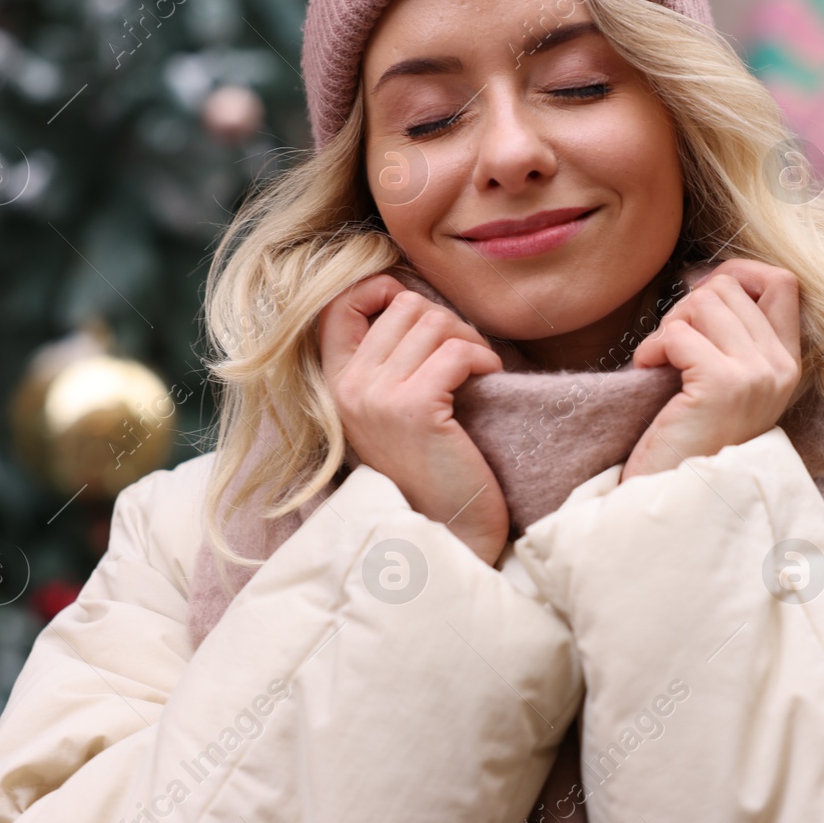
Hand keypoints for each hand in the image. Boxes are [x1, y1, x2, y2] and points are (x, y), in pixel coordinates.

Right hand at [320, 274, 510, 565]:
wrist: (448, 530)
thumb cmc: (432, 466)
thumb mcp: (392, 410)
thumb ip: (389, 360)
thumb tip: (410, 296)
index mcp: (334, 384)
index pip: (337, 303)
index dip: (383, 291)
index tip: (423, 318)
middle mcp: (347, 387)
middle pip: (403, 304)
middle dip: (446, 320)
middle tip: (465, 356)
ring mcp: (377, 398)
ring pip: (433, 320)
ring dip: (469, 339)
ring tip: (477, 371)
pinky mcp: (416, 409)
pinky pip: (457, 350)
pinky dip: (483, 357)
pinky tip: (489, 379)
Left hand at [621, 259, 801, 481]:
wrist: (679, 501)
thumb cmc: (690, 440)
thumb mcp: (726, 383)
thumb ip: (732, 336)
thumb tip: (707, 281)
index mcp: (788, 364)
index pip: (783, 282)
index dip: (736, 274)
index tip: (699, 303)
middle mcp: (780, 367)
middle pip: (730, 286)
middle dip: (687, 306)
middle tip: (671, 348)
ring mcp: (757, 376)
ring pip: (704, 301)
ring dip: (669, 325)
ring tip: (663, 362)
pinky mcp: (723, 386)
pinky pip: (678, 332)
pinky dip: (652, 347)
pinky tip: (648, 372)